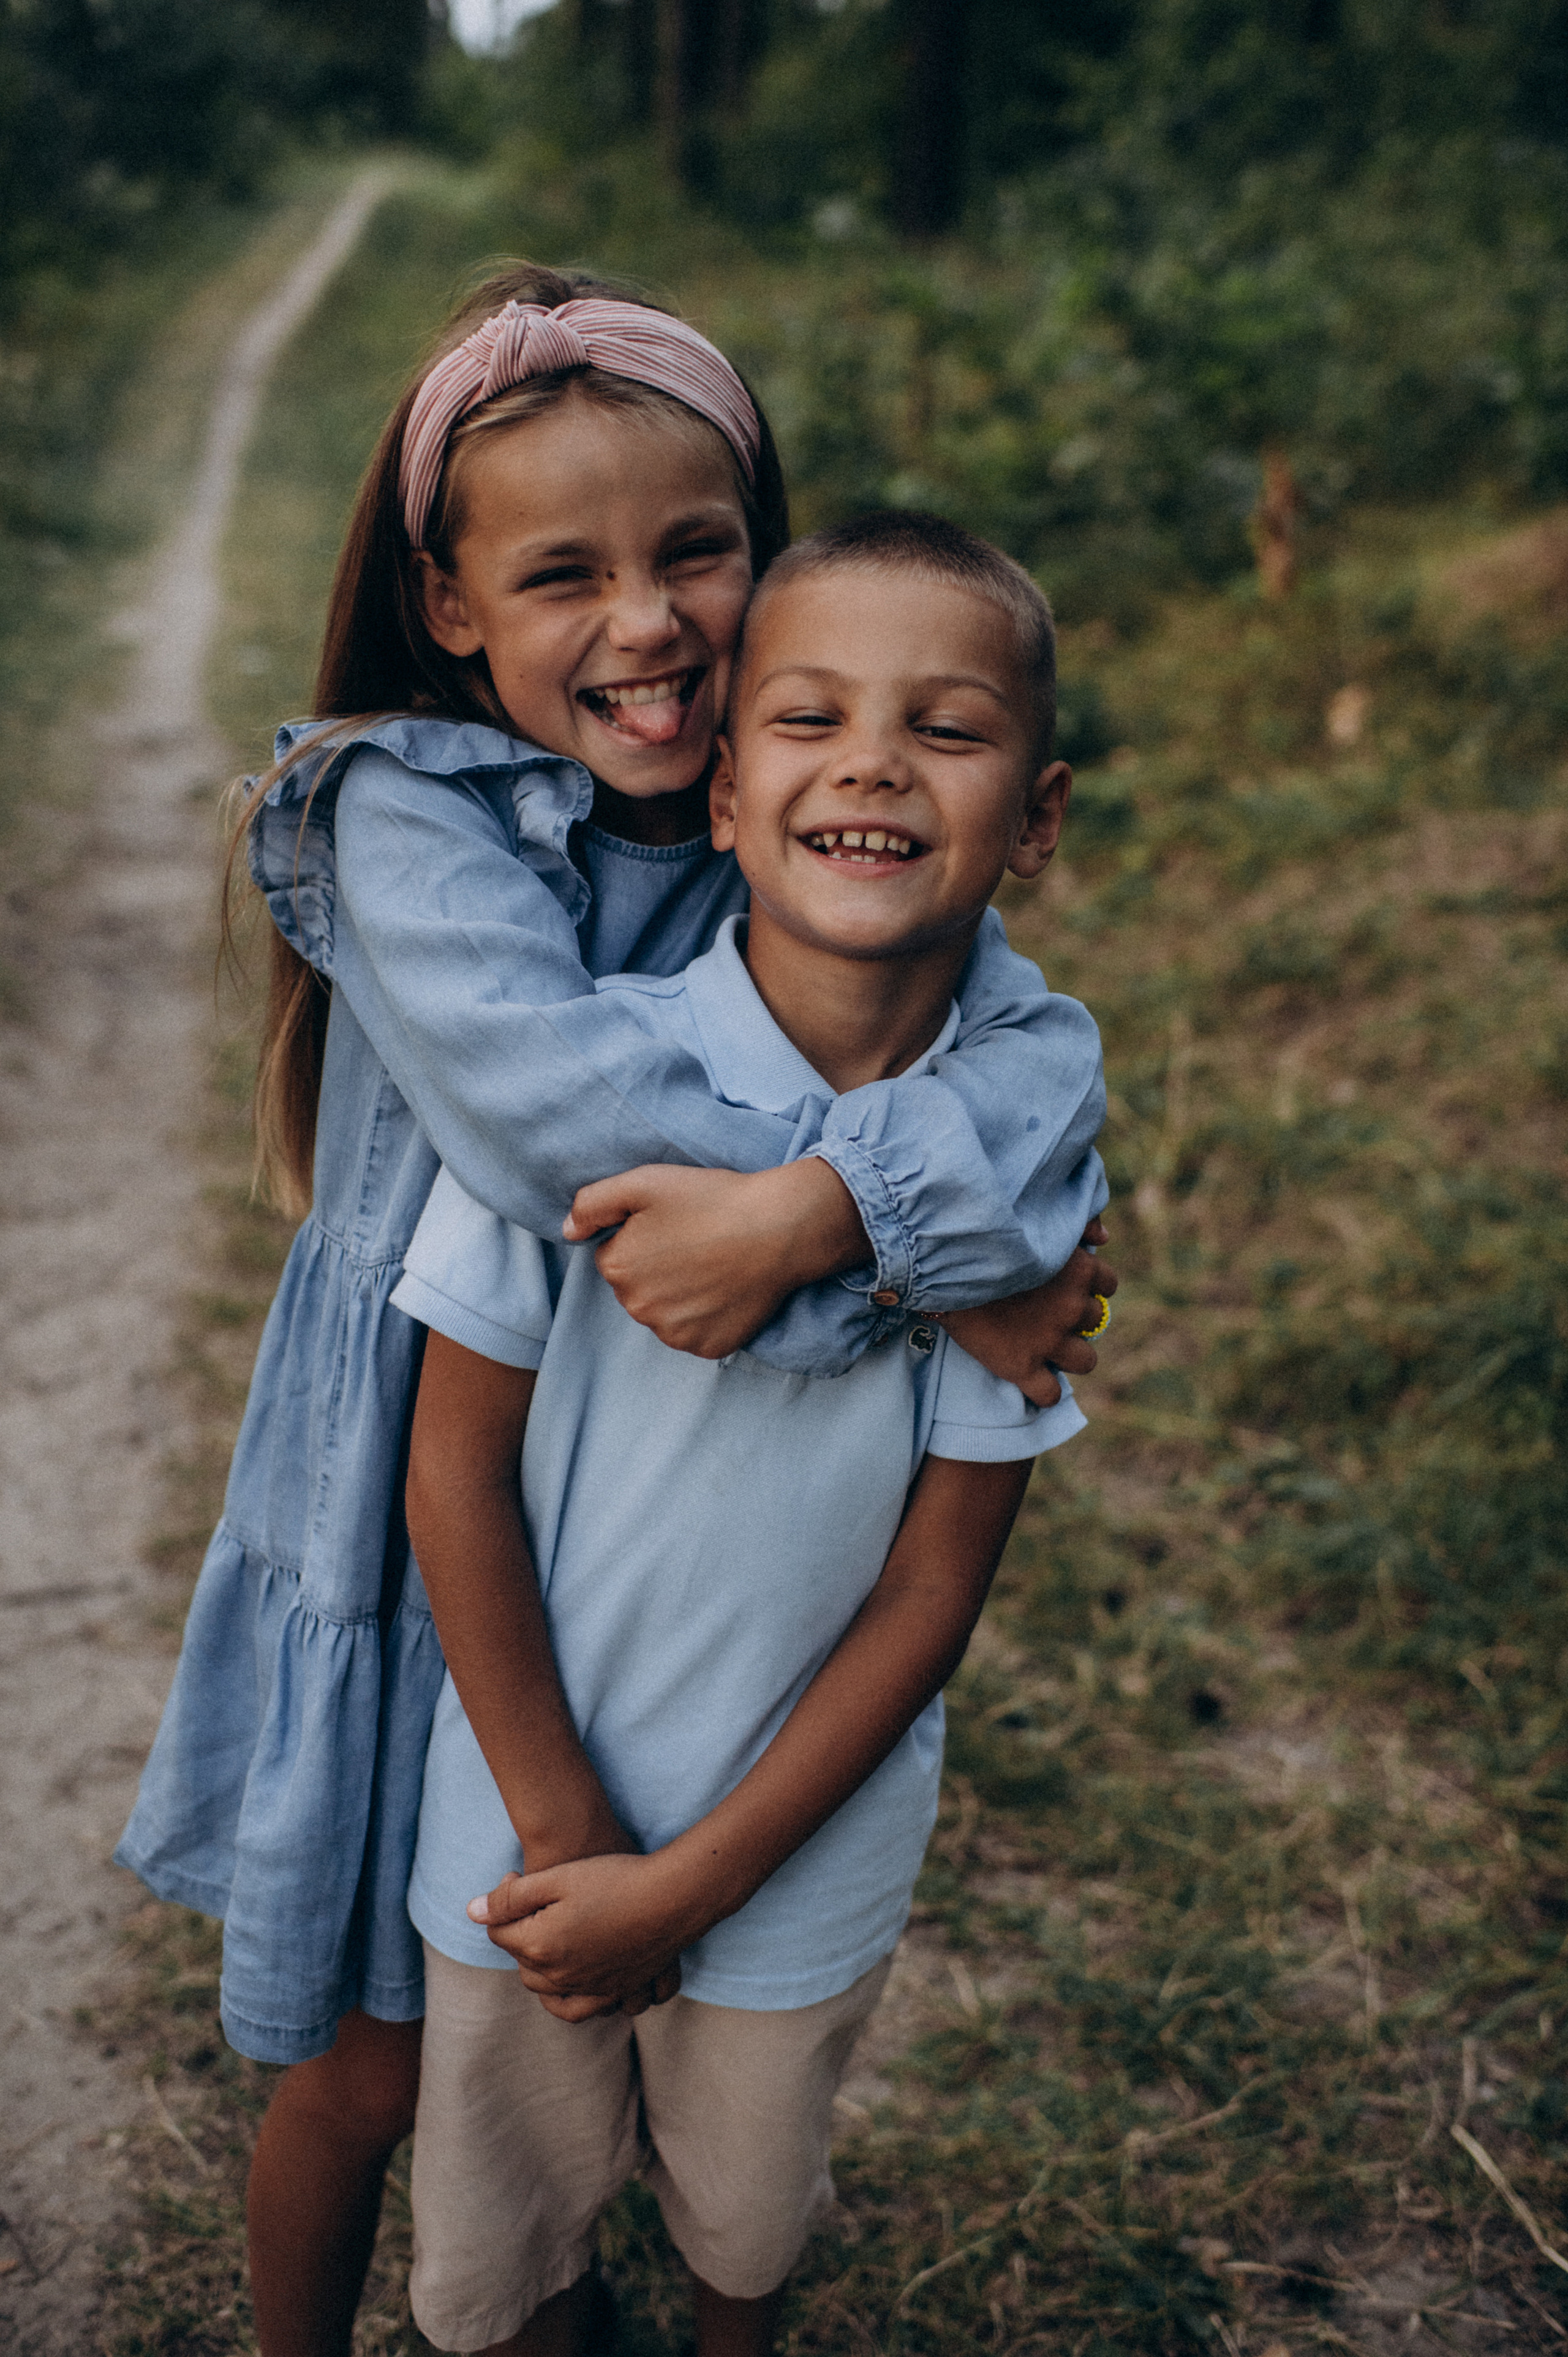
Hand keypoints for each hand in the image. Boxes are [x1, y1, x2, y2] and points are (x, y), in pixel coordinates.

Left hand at [499, 1813, 675, 2019]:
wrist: (673, 1896)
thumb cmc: (614, 1878)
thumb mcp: (557, 1877)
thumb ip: (510, 1897)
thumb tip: (471, 1911)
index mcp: (541, 1946)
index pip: (499, 1933)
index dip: (502, 1903)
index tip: (516, 1877)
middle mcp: (561, 1975)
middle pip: (520, 1962)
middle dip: (518, 1935)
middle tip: (533, 1905)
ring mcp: (589, 1988)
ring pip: (545, 1990)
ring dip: (537, 1969)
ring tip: (545, 1942)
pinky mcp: (615, 1991)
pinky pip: (579, 2008)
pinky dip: (567, 1999)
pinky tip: (571, 1977)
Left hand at [563, 1160, 866, 1358]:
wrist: (779, 1228)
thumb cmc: (712, 1199)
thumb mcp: (644, 1181)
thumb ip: (592, 1203)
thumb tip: (568, 1232)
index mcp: (618, 1268)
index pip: (616, 1257)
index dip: (643, 1238)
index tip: (675, 1225)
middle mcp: (639, 1309)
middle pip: (637, 1289)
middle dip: (658, 1269)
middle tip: (696, 1242)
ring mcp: (674, 1333)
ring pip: (664, 1313)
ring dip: (680, 1296)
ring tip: (713, 1265)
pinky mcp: (708, 1347)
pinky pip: (694, 1333)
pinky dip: (706, 1317)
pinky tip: (725, 1290)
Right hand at [937, 1219, 1117, 1406]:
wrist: (941, 1264)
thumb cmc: (988, 1236)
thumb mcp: (1037, 1218)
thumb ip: (1078, 1223)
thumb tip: (1104, 1238)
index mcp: (1079, 1270)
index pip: (1107, 1284)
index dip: (1090, 1287)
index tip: (1070, 1286)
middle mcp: (1071, 1307)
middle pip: (1096, 1323)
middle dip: (1075, 1320)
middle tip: (1048, 1313)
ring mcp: (1049, 1341)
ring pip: (1085, 1361)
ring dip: (1069, 1355)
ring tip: (1046, 1346)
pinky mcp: (1021, 1366)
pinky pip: (1049, 1394)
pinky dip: (1043, 1391)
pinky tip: (1031, 1378)